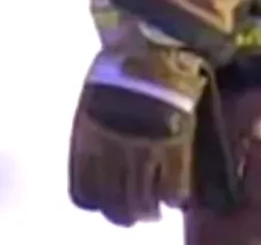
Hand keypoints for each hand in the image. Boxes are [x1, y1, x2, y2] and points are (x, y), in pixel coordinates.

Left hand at [68, 38, 210, 225]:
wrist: (153, 45)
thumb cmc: (121, 61)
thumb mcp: (93, 93)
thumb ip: (94, 125)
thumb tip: (96, 143)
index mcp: (88, 139)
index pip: (84, 191)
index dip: (94, 200)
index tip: (101, 199)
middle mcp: (112, 153)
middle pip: (115, 207)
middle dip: (124, 214)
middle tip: (132, 213)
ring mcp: (144, 153)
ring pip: (144, 206)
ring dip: (150, 211)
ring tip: (155, 209)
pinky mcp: (175, 150)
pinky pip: (175, 191)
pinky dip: (176, 198)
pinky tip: (177, 195)